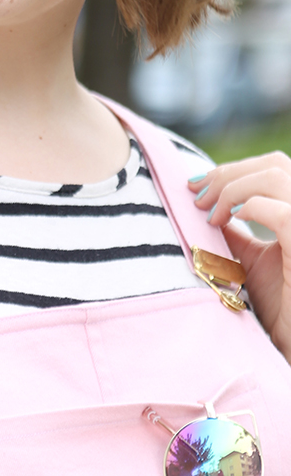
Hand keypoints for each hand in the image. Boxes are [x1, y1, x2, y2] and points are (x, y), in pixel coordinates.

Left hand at [189, 152, 290, 362]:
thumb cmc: (279, 311)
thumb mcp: (248, 263)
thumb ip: (232, 234)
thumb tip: (201, 207)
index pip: (273, 169)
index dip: (232, 171)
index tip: (194, 187)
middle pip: (275, 164)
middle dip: (227, 173)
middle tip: (196, 196)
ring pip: (276, 174)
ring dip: (232, 187)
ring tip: (209, 214)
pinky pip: (282, 210)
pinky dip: (247, 206)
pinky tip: (224, 224)